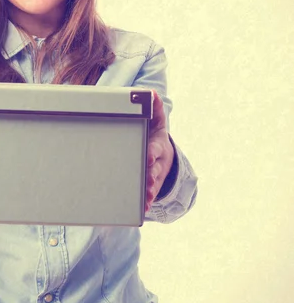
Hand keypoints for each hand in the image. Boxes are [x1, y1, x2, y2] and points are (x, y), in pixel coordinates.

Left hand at [145, 91, 173, 213]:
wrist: (161, 152)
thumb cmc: (152, 133)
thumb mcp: (155, 119)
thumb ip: (154, 107)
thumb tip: (152, 92)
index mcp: (157, 144)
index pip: (155, 149)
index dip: (153, 153)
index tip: (149, 157)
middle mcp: (157, 161)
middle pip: (154, 170)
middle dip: (151, 176)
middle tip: (147, 182)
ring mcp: (154, 175)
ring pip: (152, 185)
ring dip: (149, 193)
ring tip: (146, 201)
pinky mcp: (149, 185)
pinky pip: (147, 194)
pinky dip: (145, 202)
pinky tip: (141, 210)